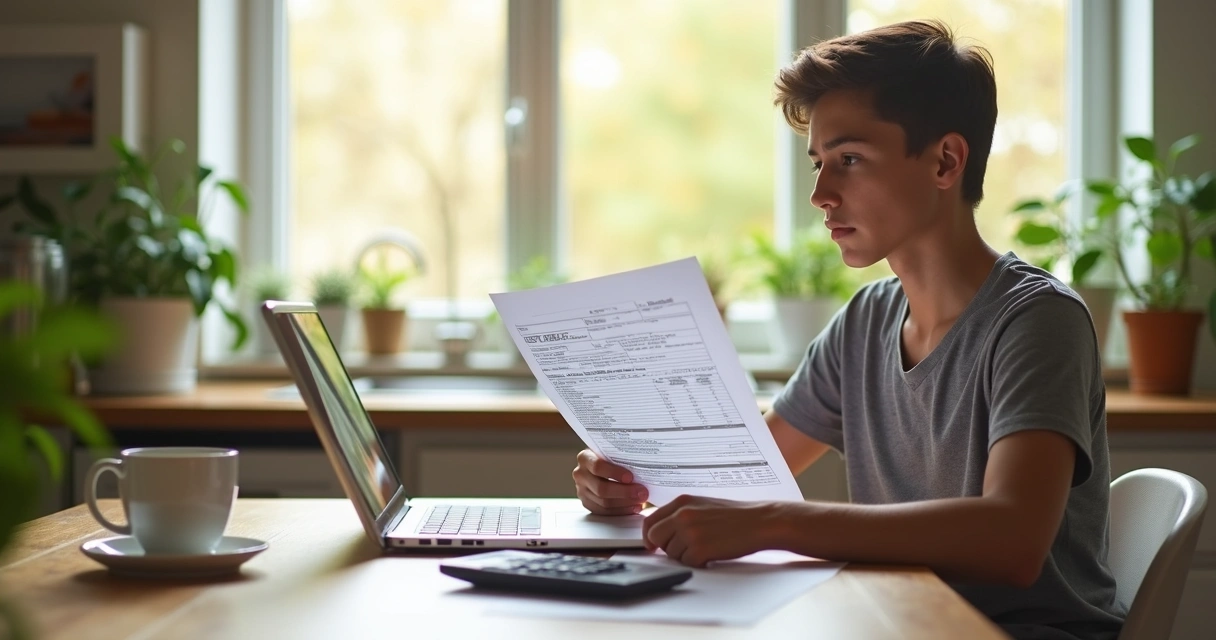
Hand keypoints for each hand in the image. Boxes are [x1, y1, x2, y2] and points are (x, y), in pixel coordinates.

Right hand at [572, 449, 648, 515]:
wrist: (600, 466)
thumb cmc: (611, 457)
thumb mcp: (613, 453)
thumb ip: (622, 458)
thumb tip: (643, 467)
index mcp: (585, 458)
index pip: (598, 466)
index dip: (615, 473)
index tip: (631, 477)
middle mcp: (580, 474)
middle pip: (601, 488)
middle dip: (624, 492)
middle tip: (642, 492)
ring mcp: (582, 490)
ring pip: (604, 502)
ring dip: (625, 503)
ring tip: (641, 501)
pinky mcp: (587, 503)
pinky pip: (604, 512)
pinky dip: (621, 511)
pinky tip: (633, 507)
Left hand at [642, 495, 788, 566]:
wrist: (760, 522)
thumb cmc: (736, 516)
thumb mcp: (703, 505)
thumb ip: (681, 514)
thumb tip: (662, 528)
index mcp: (682, 502)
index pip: (650, 520)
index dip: (650, 535)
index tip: (652, 543)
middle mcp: (682, 514)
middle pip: (656, 538)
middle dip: (666, 547)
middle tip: (685, 548)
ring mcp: (690, 531)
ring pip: (672, 553)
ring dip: (686, 555)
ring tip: (707, 546)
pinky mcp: (700, 548)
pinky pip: (687, 562)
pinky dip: (699, 562)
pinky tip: (712, 553)